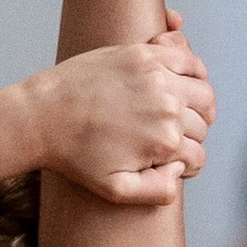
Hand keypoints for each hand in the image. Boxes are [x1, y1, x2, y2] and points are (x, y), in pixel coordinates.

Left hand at [35, 27, 213, 206]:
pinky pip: (188, 57)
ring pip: (204, 92)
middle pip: (202, 125)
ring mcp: (157, 77)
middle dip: (191, 136)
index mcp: (164, 142)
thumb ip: (156, 192)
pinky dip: (194, 68)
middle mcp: (167, 108)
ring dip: (199, 105)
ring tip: (182, 112)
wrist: (43, 116)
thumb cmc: (75, 155)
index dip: (186, 165)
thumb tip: (181, 173)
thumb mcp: (114, 189)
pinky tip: (180, 80)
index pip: (197, 156)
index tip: (169, 163)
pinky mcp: (145, 55)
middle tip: (171, 138)